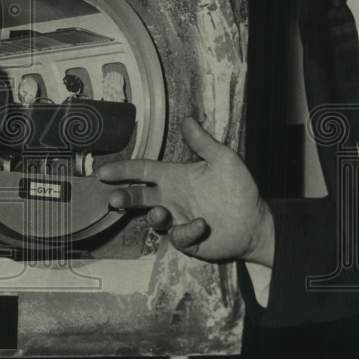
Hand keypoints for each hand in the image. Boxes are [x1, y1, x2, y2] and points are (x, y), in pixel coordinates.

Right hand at [97, 116, 273, 264]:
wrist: (255, 221)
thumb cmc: (238, 188)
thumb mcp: (223, 159)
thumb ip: (203, 142)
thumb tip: (188, 119)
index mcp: (174, 177)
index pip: (143, 171)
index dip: (123, 170)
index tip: (103, 172)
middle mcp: (171, 198)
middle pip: (139, 197)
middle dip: (124, 198)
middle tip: (113, 199)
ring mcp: (177, 219)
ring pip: (154, 219)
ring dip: (153, 216)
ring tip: (159, 212)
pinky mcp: (187, 239)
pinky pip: (178, 236)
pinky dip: (186, 230)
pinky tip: (200, 223)